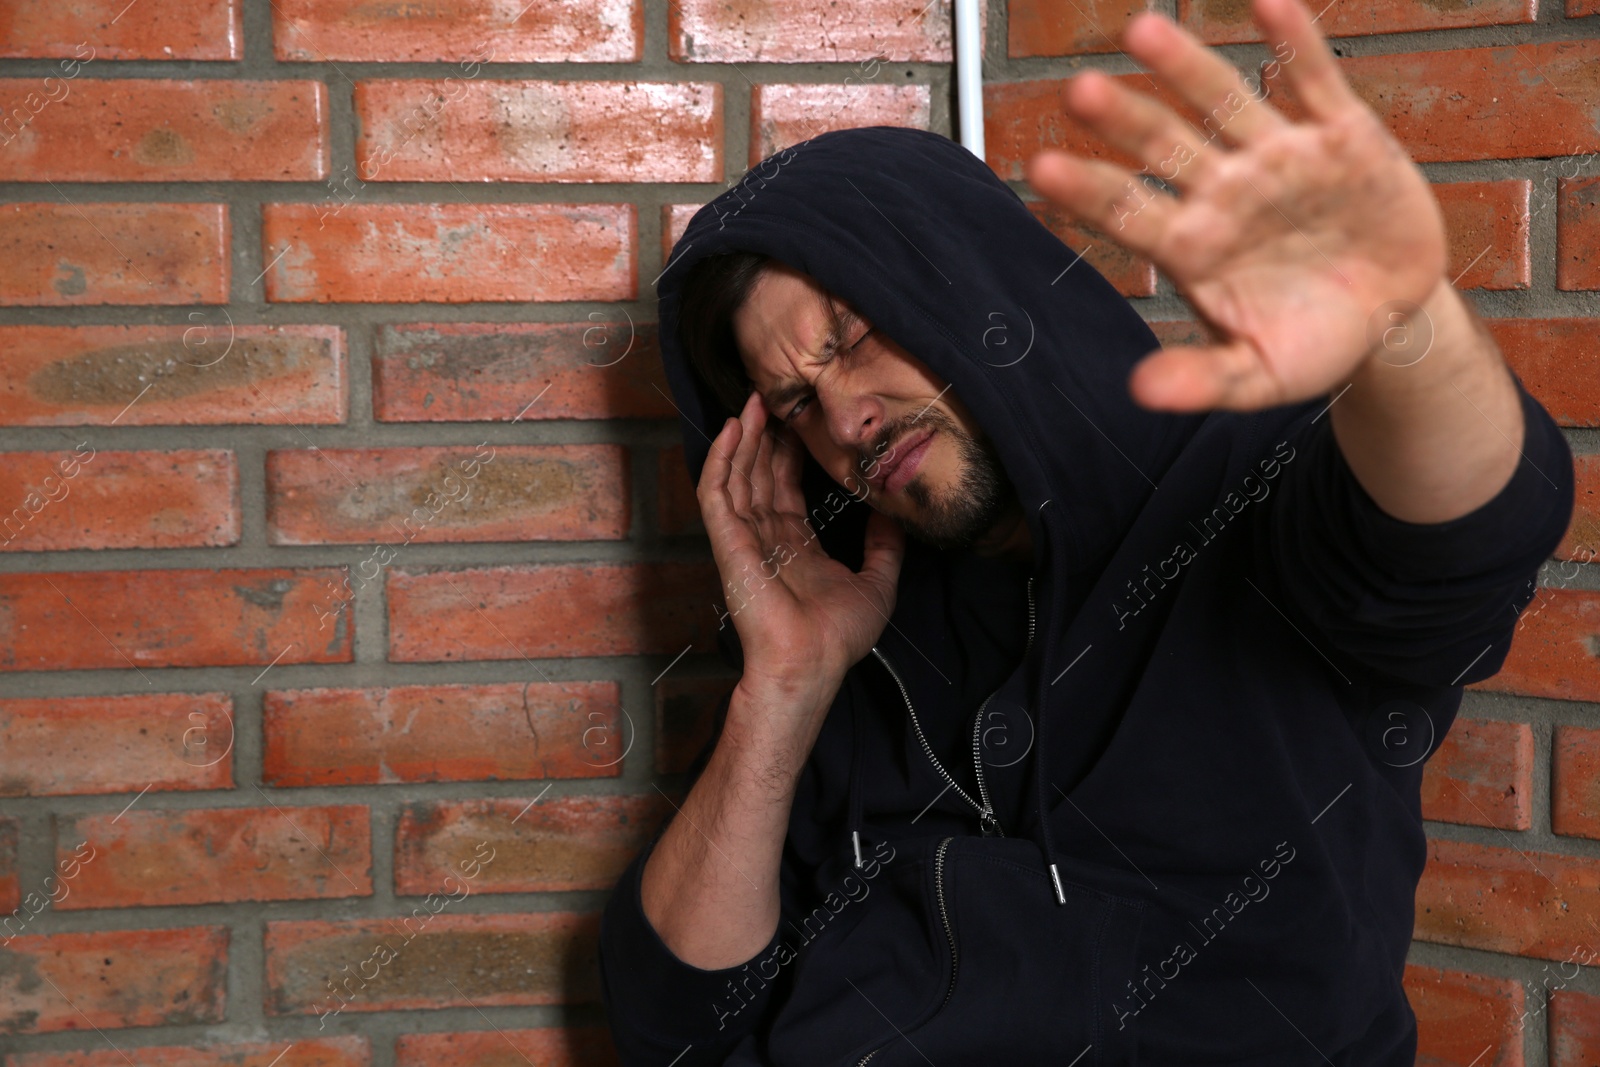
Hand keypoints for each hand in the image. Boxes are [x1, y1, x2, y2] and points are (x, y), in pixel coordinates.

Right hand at [699, 391, 905, 714]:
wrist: (810, 661)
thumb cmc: (838, 635)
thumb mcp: (878, 582)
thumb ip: (885, 545)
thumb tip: (891, 509)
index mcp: (797, 545)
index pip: (788, 488)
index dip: (791, 454)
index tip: (800, 422)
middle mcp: (767, 537)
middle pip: (761, 474)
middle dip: (765, 436)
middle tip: (772, 397)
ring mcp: (745, 538)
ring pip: (738, 476)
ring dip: (742, 438)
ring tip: (752, 401)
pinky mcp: (728, 542)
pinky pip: (718, 494)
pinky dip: (721, 460)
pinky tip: (731, 430)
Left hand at [1025, 0, 1447, 412]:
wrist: (1390, 317)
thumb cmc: (1309, 345)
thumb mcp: (1258, 377)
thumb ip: (1201, 379)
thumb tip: (1140, 393)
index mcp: (1193, 247)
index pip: (1128, 213)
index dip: (1087, 191)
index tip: (1042, 168)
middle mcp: (1223, 192)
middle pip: (1164, 147)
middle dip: (1125, 119)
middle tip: (1078, 91)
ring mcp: (1278, 157)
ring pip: (1225, 102)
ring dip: (1186, 67)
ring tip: (1142, 29)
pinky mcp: (1341, 134)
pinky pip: (1313, 80)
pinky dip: (1292, 41)